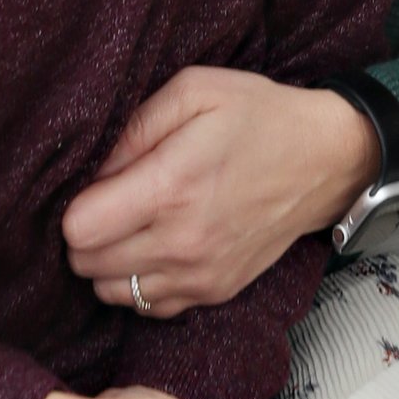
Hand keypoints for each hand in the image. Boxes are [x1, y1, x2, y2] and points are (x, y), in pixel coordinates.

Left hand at [63, 66, 374, 315]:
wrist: (324, 161)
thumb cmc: (256, 116)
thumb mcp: (193, 90)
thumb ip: (134, 128)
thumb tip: (92, 172)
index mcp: (172, 187)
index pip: (79, 230)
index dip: (74, 206)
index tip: (93, 186)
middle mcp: (182, 242)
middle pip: (87, 265)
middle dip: (85, 234)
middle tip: (109, 203)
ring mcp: (200, 275)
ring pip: (110, 292)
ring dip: (108, 262)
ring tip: (130, 225)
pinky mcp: (214, 292)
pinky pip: (147, 308)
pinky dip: (138, 283)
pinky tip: (153, 248)